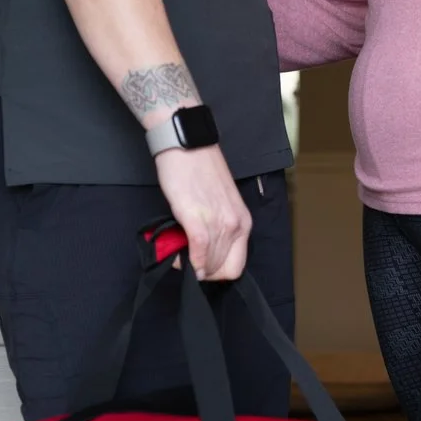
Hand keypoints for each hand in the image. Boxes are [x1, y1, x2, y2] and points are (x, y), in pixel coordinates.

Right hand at [156, 144, 251, 280]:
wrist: (186, 147)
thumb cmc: (201, 171)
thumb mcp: (220, 204)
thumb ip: (218, 228)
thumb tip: (204, 251)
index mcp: (243, 222)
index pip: (237, 266)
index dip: (217, 273)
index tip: (202, 266)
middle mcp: (236, 225)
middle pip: (222, 269)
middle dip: (202, 271)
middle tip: (185, 260)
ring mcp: (219, 222)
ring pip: (210, 265)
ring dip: (190, 265)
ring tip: (177, 253)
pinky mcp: (198, 218)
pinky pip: (198, 252)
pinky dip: (189, 261)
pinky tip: (179, 257)